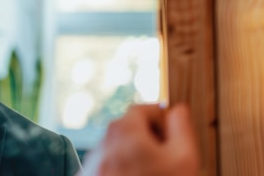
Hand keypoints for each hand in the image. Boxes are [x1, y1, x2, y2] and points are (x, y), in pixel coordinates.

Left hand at [80, 103, 198, 175]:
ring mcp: (94, 162)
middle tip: (167, 161)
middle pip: (130, 130)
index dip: (162, 119)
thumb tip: (178, 110)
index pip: (143, 109)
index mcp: (123, 128)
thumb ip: (182, 128)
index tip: (174, 135)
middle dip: (150, 141)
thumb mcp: (182, 159)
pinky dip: (123, 173)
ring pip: (119, 150)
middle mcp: (103, 141)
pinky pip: (110, 167)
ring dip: (136, 158)